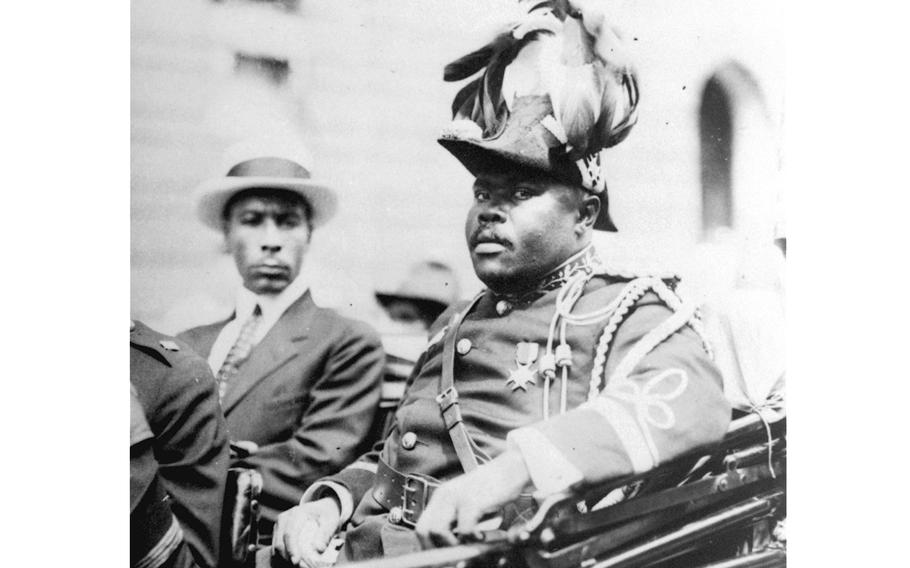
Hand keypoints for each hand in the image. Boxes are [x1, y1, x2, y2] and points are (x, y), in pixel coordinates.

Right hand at [272, 497, 340, 567]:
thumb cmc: (327, 514)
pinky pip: (276, 549)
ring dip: (285, 559)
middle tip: (301, 567)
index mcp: (297, 513)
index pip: (290, 533)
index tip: (296, 562)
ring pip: (276, 548)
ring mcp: (279, 525)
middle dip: (287, 558)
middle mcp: (285, 518)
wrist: (322, 508)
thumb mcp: (331, 521)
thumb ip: (326, 534)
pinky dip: (283, 557)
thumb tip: (319, 549)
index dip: (292, 549)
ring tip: (299, 565)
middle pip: (280, 543)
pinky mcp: (278, 532)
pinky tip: (294, 561)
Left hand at [415, 450, 530, 547]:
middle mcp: (443, 496)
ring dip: (453, 546)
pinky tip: (484, 537)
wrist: (512, 469)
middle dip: (436, 550)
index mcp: (441, 498)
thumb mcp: (470, 506)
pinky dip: (473, 540)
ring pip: (438, 532)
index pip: (422, 528)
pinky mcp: (471, 502)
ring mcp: (456, 498)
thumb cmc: (493, 490)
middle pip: (423, 530)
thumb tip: (454, 554)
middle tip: (454, 558)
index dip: (428, 547)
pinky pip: (464, 531)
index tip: (442, 560)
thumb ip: (459, 524)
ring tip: (471, 544)